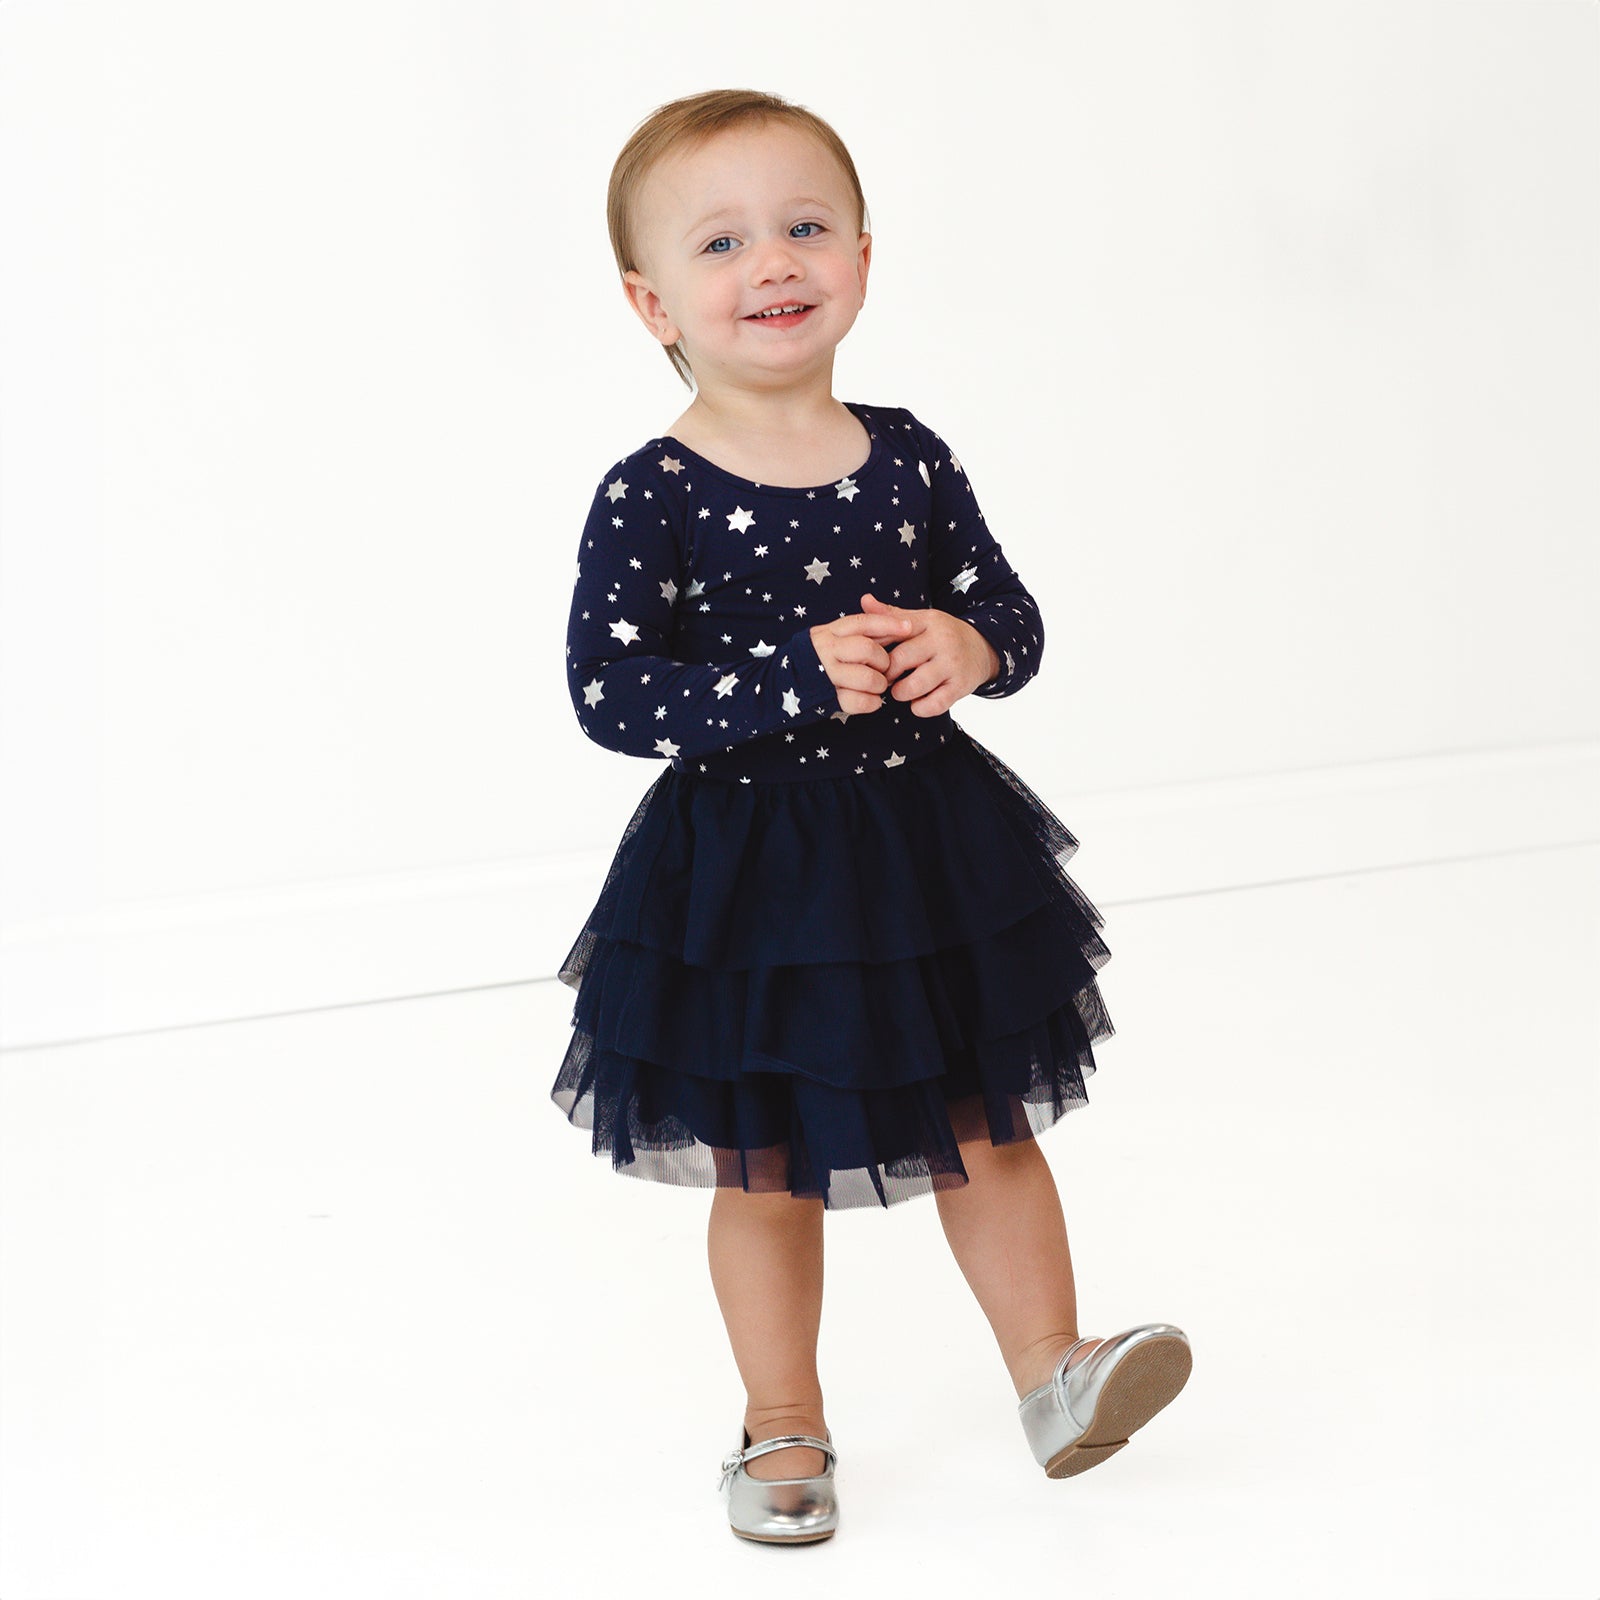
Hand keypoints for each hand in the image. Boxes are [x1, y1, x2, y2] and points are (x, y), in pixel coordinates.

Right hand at [809, 607, 916, 714]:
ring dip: (879, 684)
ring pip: (867, 677)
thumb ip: (865, 630)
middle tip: (883, 667)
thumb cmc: (824, 656)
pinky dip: (872, 703)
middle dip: (883, 661)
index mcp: (832, 632)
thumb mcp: (838, 636)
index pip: (863, 622)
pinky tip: (871, 699)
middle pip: (868, 649)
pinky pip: (860, 701)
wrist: (788, 681)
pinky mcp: (829, 697)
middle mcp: (828, 650)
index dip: (888, 623)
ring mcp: (827, 674)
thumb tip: (901, 623)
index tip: (908, 628)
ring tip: (877, 685)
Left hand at [859, 592, 999, 716]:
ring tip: (899, 691)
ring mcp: (953, 664)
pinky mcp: (961, 686)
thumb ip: (892, 614)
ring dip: (900, 693)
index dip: (877, 647)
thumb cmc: (942, 636)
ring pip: (915, 685)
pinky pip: (934, 704)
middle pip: (900, 659)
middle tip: (883, 679)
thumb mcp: (921, 620)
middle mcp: (942, 641)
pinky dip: (920, 708)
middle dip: (886, 673)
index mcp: (928, 621)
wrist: (983, 649)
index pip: (894, 630)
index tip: (872, 658)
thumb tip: (864, 600)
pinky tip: (917, 702)